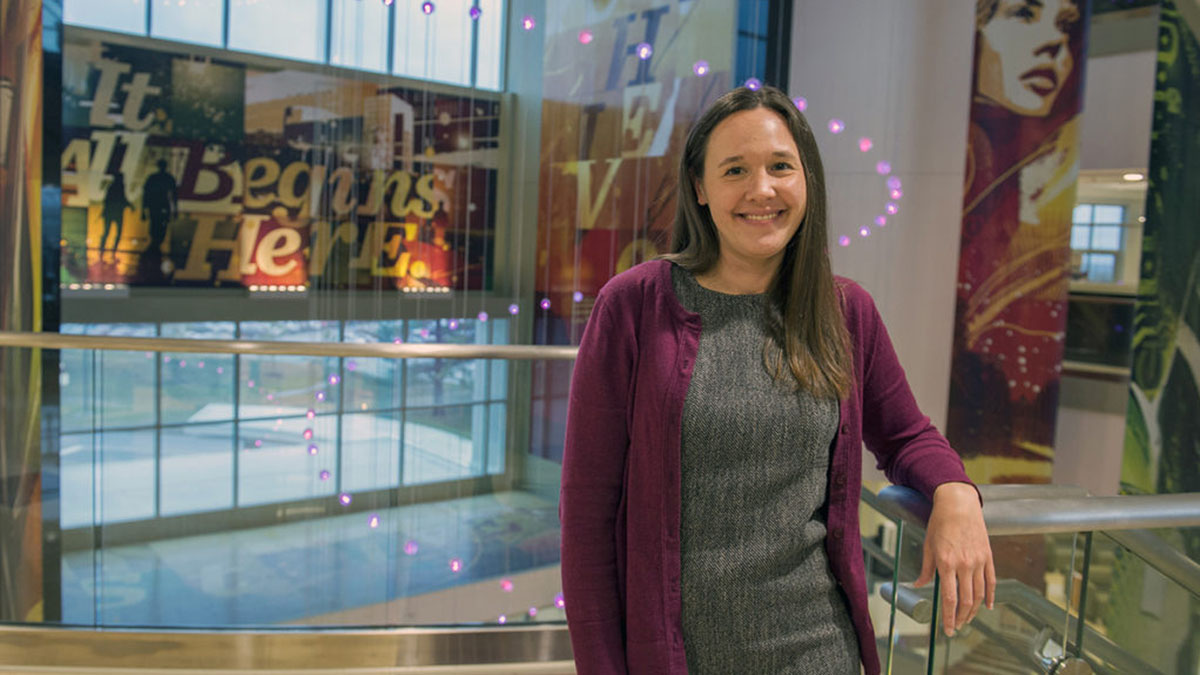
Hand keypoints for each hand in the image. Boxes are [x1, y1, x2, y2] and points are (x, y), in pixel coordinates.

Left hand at [913, 481, 994, 636]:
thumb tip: (919, 585)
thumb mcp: (928, 545)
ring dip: (974, 610)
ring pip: (980, 594)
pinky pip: (991, 581)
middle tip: (956, 628)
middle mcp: (964, 564)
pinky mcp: (988, 556)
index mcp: (946, 562)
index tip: (947, 629)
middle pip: (966, 600)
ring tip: (967, 619)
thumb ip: (926, 568)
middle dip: (961, 618)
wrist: (959, 504)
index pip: (949, 598)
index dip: (948, 617)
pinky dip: (991, 596)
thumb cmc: (940, 523)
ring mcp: (978, 561)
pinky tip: (987, 606)